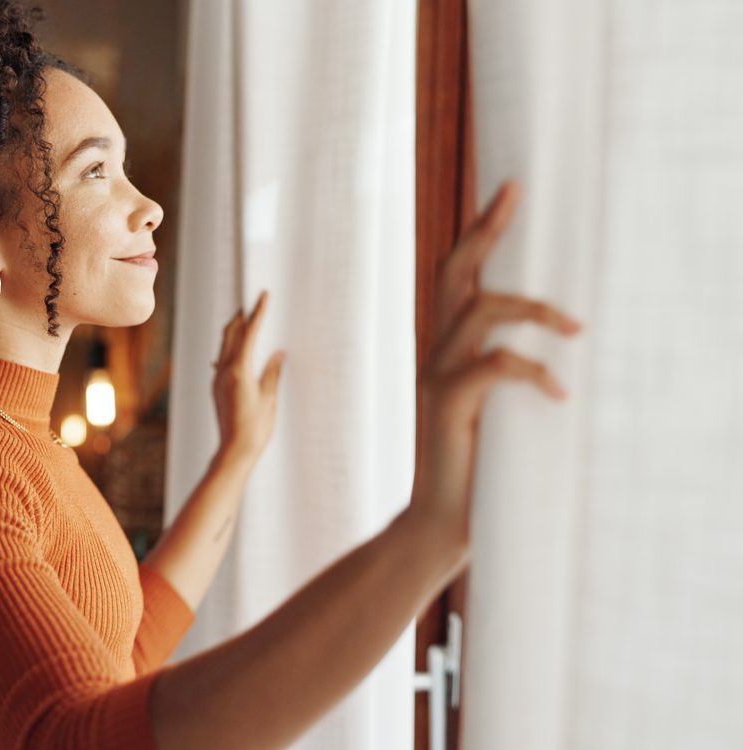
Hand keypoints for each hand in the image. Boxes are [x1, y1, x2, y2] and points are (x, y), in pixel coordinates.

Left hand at [211, 290, 286, 459]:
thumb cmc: (255, 429)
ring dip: (235, 331)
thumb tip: (278, 353)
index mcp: (239, 371)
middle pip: (230, 335)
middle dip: (242, 317)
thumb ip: (272, 373)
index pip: (249, 334)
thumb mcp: (269, 398)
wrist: (234, 451)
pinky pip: (223, 360)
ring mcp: (218, 380)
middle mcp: (224, 372)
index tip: (263, 296)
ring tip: (247, 320)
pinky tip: (239, 349)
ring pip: (224, 346)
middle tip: (253, 302)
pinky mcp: (217, 388)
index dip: (257, 313)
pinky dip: (231, 348)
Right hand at [409, 181, 582, 546]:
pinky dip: (532, 373)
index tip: (509, 191)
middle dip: (486, 232)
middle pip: (455, 275)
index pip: (458, 277)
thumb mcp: (501, 410)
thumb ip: (515, 374)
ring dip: (532, 311)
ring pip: (479, 313)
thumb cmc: (481, 468)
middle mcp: (436, 353)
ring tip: (574, 330)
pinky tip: (559, 396)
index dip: (481, 233)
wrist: (443, 524)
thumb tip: (575, 344)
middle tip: (515, 194)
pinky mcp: (449, 406)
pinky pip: (493, 368)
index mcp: (449, 350)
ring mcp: (438, 378)